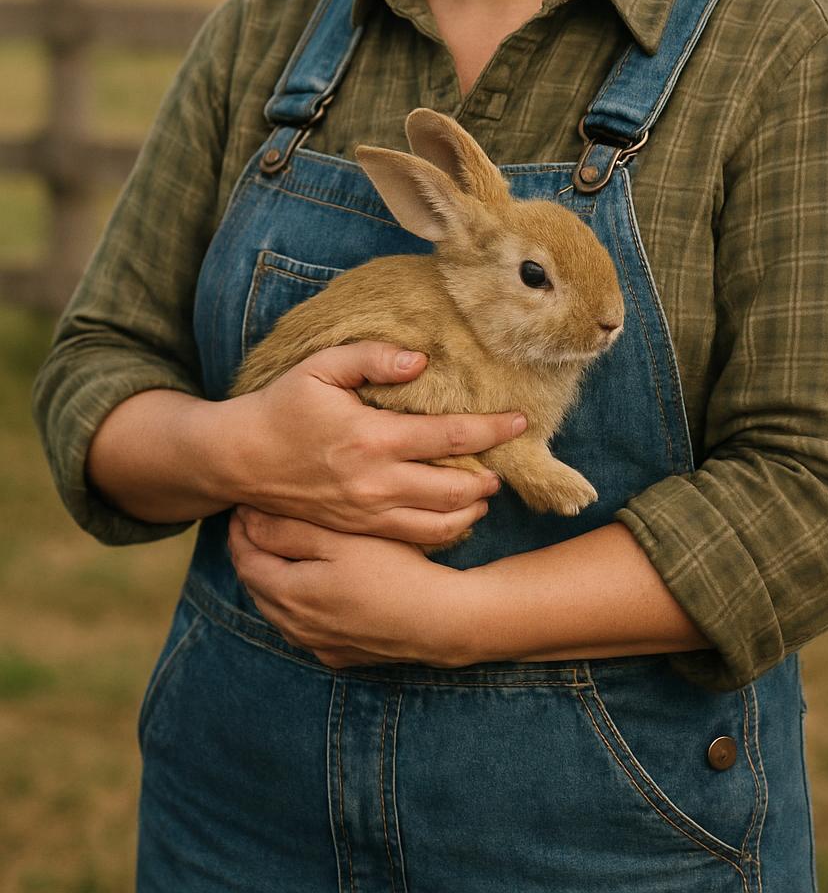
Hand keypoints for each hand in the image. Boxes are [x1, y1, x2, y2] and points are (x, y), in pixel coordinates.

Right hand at [220, 342, 526, 545]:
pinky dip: (443, 530)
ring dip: (472, 508)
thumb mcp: (321, 367)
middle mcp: (376, 481)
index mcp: (372, 437)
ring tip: (487, 491)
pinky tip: (453, 515)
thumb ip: (372, 357)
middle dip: (490, 476)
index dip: (492, 429)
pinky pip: (414, 538)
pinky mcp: (359, 529)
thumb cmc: (282, 406)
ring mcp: (368, 511)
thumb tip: (421, 359)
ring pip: (439, 522)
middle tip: (508, 463)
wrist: (239, 459)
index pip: (449, 435)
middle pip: (455, 488)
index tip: (521, 420)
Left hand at [227, 505, 472, 667]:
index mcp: (290, 596)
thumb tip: (247, 519)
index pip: (246, 562)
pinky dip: (299, 604)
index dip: (240, 533)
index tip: (242, 508)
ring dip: (274, 580)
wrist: (440, 620)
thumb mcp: (339, 539)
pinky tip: (314, 588)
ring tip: (279, 551)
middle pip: (259, 588)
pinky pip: (306, 628)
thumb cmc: (393, 570)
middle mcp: (296, 628)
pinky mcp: (342, 655)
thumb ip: (289, 530)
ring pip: (281, 611)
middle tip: (254, 524)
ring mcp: (319, 645)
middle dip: (253, 555)